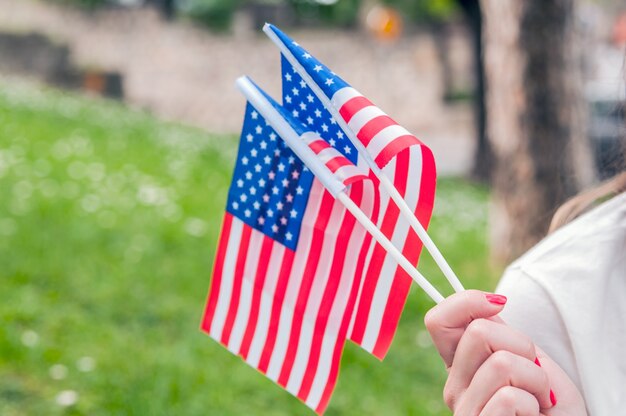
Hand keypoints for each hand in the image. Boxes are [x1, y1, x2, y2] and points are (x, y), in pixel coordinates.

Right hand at [424, 290, 586, 414]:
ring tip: (538, 399)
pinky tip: (532, 415)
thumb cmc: (549, 402)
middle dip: (522, 345)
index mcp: (460, 365)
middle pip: (478, 332)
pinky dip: (534, 403)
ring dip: (536, 379)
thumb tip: (492, 300)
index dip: (467, 301)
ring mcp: (464, 412)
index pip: (438, 321)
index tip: (500, 303)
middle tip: (534, 372)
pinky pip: (509, 397)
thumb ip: (500, 332)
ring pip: (500, 363)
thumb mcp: (527, 357)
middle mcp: (454, 388)